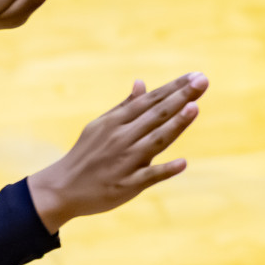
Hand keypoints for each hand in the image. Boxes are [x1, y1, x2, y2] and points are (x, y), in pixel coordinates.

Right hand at [27, 73, 208, 232]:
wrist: (62, 188)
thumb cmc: (87, 155)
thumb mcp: (101, 126)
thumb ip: (125, 107)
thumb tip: (141, 83)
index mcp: (116, 121)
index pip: (151, 100)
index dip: (174, 88)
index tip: (196, 76)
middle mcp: (122, 137)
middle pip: (156, 115)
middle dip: (181, 97)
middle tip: (202, 81)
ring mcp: (125, 161)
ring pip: (155, 140)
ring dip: (175, 125)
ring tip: (194, 108)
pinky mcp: (127, 184)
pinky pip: (149, 176)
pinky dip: (165, 170)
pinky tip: (183, 163)